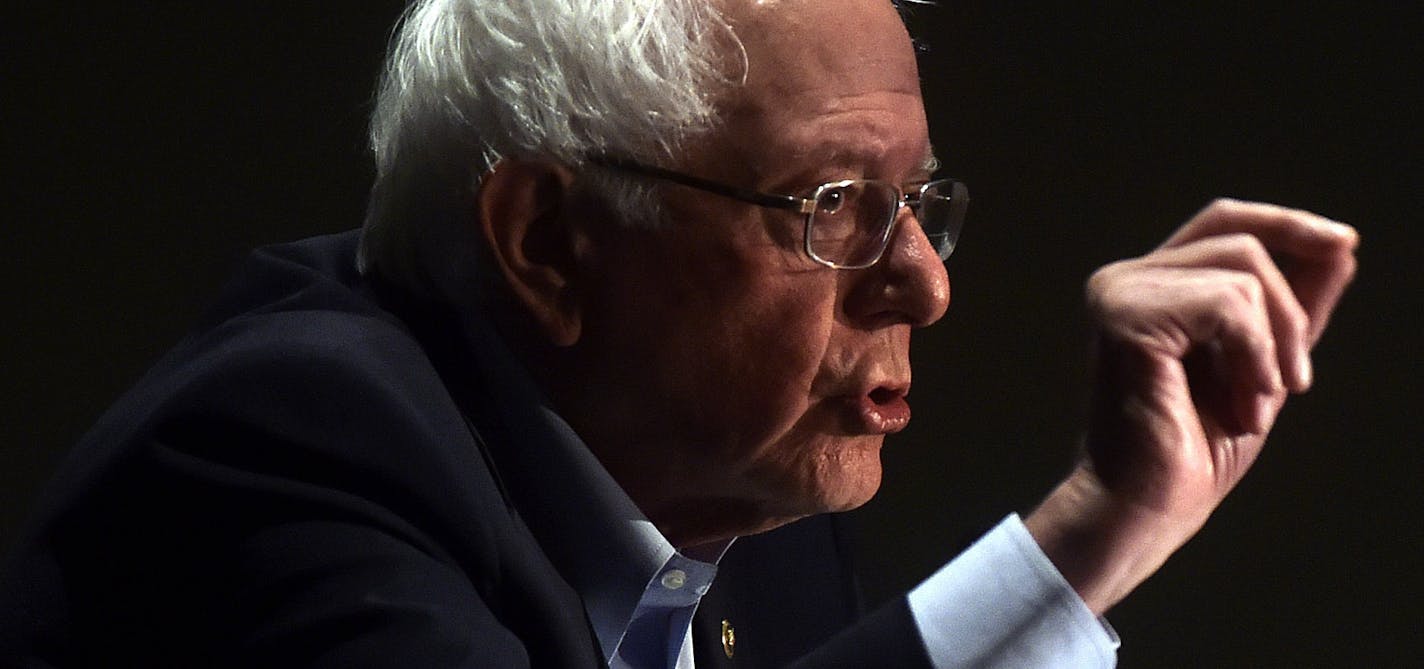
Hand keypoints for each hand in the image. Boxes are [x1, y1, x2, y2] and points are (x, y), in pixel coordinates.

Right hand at [1025, 199, 1358, 613]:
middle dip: (1290, 311)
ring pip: (1243, 273)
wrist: (1150, 504)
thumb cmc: (1194, 446)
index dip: (1286, 222)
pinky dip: (1254, 357)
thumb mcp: (1265, 364)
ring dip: (1273, 348)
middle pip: (1243, 242)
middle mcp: (1123, 280)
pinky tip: (1242, 404)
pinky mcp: (1125, 316)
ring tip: (1254, 406)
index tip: (1345, 242)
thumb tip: (1341, 244)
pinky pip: (1228, 304)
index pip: (1223, 221)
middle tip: (1297, 382)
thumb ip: (1294, 308)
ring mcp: (1118, 294)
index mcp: (1148, 286)